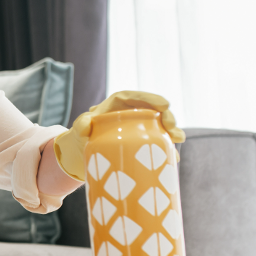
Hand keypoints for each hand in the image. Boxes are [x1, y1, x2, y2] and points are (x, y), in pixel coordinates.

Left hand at [52, 91, 184, 180]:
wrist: (83, 150)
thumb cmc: (81, 134)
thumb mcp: (78, 128)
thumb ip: (81, 124)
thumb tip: (87, 123)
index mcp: (118, 104)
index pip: (136, 98)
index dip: (152, 99)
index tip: (165, 105)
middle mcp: (132, 113)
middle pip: (153, 111)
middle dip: (166, 116)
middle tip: (172, 127)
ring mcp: (139, 127)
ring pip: (160, 126)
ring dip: (171, 132)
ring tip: (177, 139)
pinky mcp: (142, 141)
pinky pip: (157, 143)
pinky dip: (165, 150)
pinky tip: (173, 158)